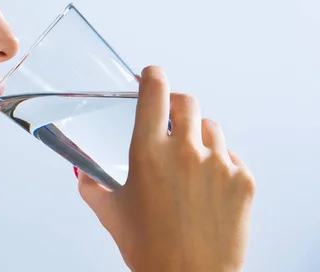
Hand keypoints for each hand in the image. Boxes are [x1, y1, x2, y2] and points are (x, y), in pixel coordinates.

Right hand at [76, 66, 254, 271]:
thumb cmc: (149, 248)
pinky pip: (231, 156)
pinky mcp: (242, 180)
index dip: (153, 75)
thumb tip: (83, 173)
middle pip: (187, 101)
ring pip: (211, 127)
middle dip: (175, 105)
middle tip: (169, 119)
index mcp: (148, 151)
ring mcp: (218, 164)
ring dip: (198, 134)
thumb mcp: (110, 212)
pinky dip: (218, 162)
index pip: (156, 90)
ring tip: (189, 160)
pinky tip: (206, 185)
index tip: (151, 75)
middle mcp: (185, 150)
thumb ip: (91, 185)